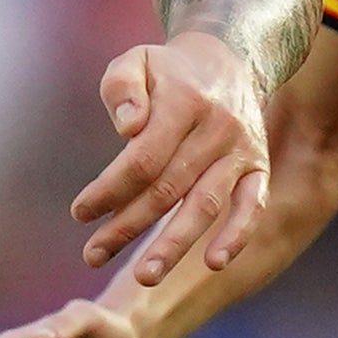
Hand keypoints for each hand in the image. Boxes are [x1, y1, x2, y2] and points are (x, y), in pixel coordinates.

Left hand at [69, 31, 271, 285]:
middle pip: (168, 189)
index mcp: (185, 100)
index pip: (144, 158)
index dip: (110, 190)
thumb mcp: (135, 61)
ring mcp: (240, 151)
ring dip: (174, 245)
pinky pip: (252, 206)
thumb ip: (122, 86)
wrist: (226, 61)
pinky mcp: (257, 167)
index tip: (80, 213)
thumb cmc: (167, 72)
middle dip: (127, 226)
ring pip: (205, 205)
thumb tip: (127, 127)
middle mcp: (217, 128)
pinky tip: (214, 264)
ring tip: (144, 277)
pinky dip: (236, 236)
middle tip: (93, 256)